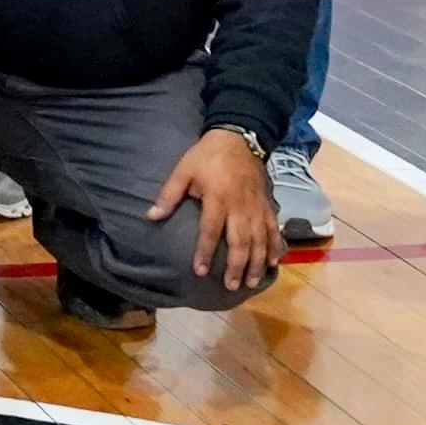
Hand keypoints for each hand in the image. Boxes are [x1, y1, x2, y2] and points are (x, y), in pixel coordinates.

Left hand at [151, 132, 283, 291]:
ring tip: (250, 282)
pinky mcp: (267, 204)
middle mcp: (240, 207)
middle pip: (240, 241)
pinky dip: (275, 246)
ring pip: (259, 240)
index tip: (200, 271)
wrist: (238, 138)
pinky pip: (274, 229)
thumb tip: (150, 216)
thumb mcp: (183, 170)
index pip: (210, 231)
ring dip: (256, 262)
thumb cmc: (206, 156)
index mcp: (218, 199)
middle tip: (231, 285)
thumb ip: (168, 195)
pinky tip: (273, 262)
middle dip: (236, 265)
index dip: (205, 252)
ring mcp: (256, 207)